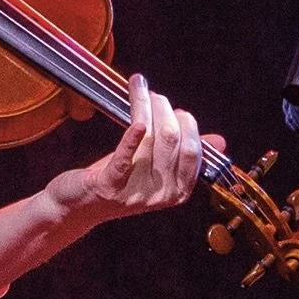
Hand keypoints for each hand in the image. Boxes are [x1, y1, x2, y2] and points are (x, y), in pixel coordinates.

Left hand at [46, 73, 211, 223]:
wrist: (79, 206)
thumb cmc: (120, 182)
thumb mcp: (156, 170)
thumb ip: (185, 156)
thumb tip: (219, 141)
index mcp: (178, 191)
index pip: (194, 152)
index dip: (187, 125)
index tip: (175, 109)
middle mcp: (161, 195)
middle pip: (173, 140)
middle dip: (165, 110)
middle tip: (153, 96)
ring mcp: (136, 192)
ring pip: (150, 140)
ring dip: (145, 108)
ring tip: (140, 93)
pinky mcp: (110, 187)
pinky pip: (125, 158)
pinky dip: (132, 136)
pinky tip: (138, 122)